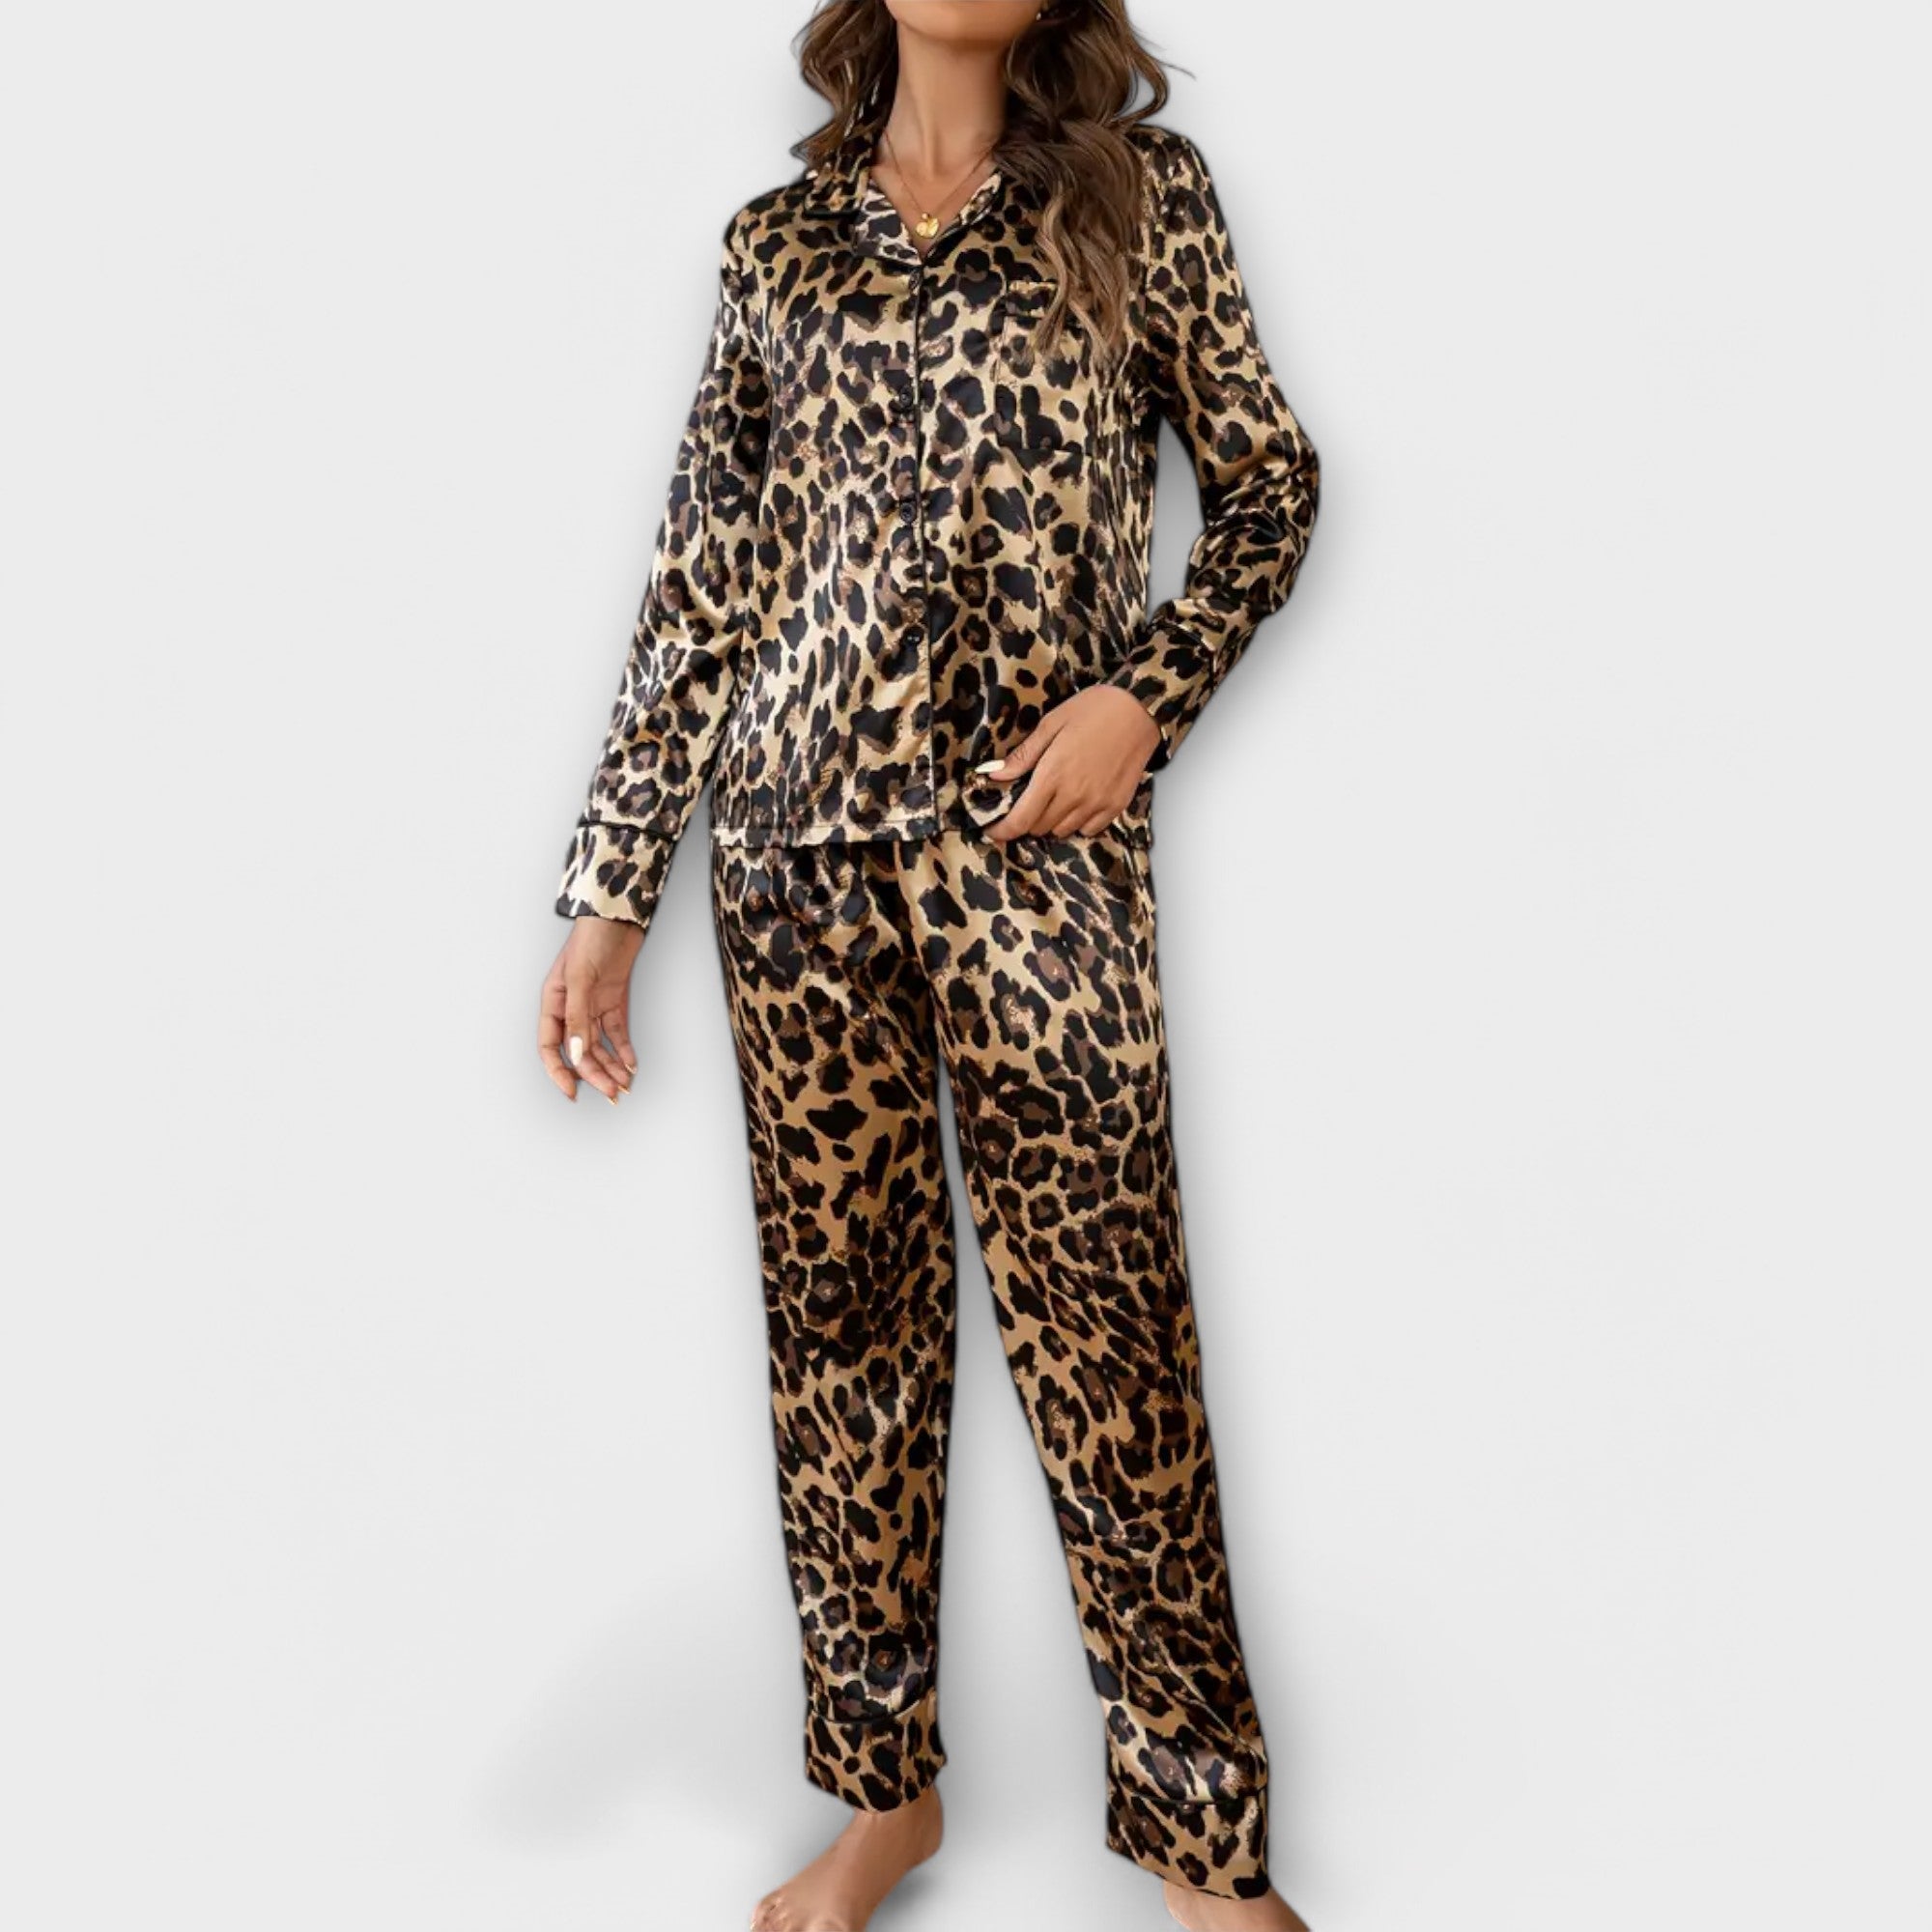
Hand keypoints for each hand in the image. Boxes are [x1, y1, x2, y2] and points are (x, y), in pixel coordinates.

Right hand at [539, 917, 644, 1102]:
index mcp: (554, 1002)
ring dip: (611, 1066)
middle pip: (580, 1051)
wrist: (619, 916)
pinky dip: (624, 1049)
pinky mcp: (614, 1001)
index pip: (550, 1047)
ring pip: (600, 1045)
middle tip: (613, 1093)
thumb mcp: (580, 979)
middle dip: (595, 1074)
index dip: (559, 1072)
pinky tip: (631, 1064)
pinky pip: (617, 1032)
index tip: (573, 1093)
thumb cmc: (592, 939)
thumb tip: (577, 1053)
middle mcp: (571, 1008)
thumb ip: (578, 1017)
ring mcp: (593, 1005)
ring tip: (625, 1084)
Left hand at [979, 684, 1163, 840]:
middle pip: (1039, 828)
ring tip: (1055, 797)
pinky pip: (1089, 830)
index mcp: (1052, 775)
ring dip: (1052, 820)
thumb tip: (995, 774)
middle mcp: (1074, 796)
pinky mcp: (1116, 806)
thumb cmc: (1095, 710)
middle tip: (1028, 800)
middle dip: (1027, 819)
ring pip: (1062, 830)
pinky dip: (1078, 822)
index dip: (1002, 831)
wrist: (1140, 709)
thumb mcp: (1051, 724)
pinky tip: (1079, 801)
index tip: (993, 830)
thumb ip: (1024, 755)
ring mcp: (1097, 804)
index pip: (1020, 820)